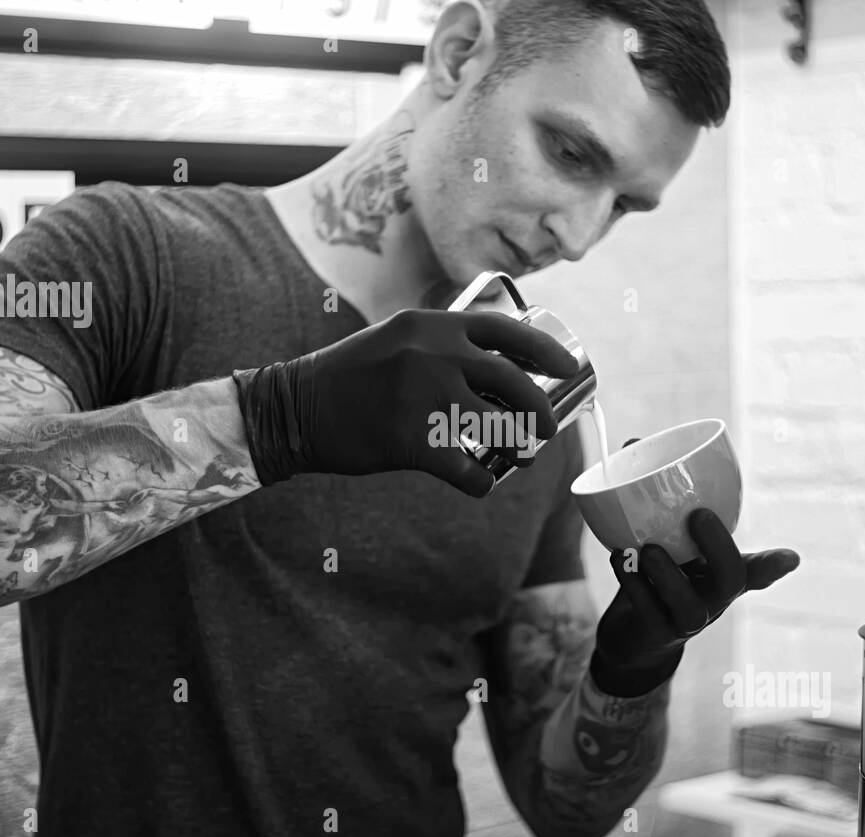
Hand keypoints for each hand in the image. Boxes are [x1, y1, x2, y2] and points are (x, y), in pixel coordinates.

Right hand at [233, 309, 577, 496]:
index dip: (545, 350)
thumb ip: (442, 341)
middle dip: (541, 410)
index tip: (569, 368)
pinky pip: (466, 470)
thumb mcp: (397, 337)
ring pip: (499, 427)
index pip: (505, 330)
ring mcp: (422, 396)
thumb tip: (500, 361)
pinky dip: (480, 483)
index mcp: (432, 324)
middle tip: (548, 428)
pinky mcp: (411, 441)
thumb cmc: (351, 375)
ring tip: (522, 456)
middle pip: (514, 381)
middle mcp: (432, 354)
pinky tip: (480, 483)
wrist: (295, 407)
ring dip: (521, 447)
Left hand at [592, 462, 799, 695]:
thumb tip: (634, 442)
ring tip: (647, 549)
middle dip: (718, 548)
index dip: (773, 563)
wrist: (631, 635)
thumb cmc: (656, 577)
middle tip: (699, 516)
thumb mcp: (667, 540)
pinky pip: (647, 611)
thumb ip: (657, 500)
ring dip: (666, 574)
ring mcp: (685, 622)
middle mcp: (711, 600)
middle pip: (730, 581)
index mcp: (721, 575)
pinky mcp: (654, 634)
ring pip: (688, 606)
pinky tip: (618, 558)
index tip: (791, 556)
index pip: (757, 569)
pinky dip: (632, 584)